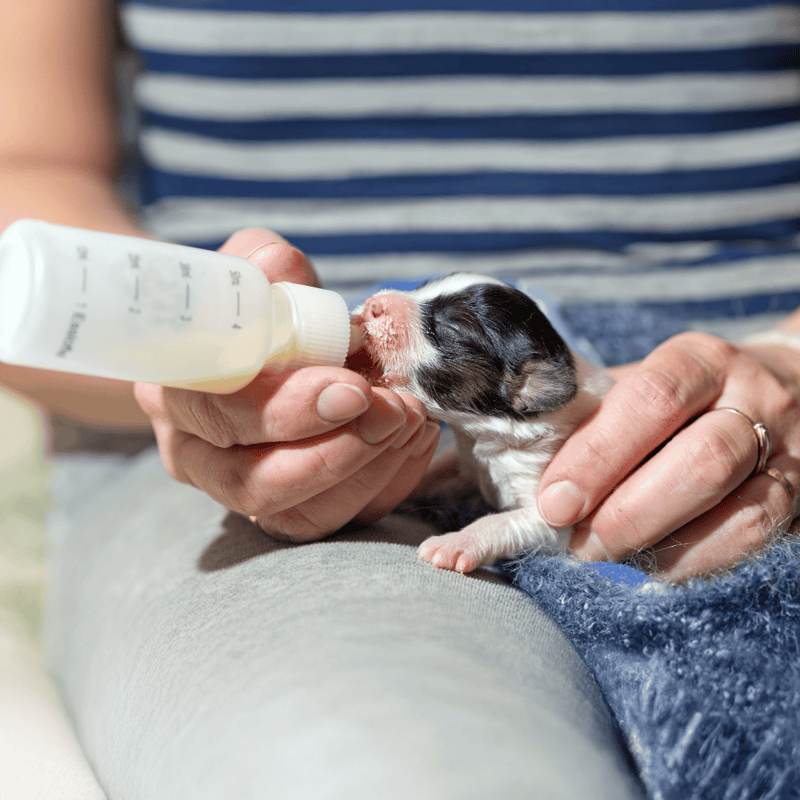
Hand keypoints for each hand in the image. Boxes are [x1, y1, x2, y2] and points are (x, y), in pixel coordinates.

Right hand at [135, 229, 438, 540]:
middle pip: (255, 483)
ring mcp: (241, 490)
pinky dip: (388, 483)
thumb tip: (279, 268)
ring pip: (299, 515)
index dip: (285, 411)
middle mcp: (198, 454)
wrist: (263, 344)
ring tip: (410, 419)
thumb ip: (262, 267)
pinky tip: (414, 438)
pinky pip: (340, 518)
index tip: (353, 389)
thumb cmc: (258, 306)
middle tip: (393, 411)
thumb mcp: (253, 271)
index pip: (220, 416)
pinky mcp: (292, 508)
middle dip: (337, 453)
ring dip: (367, 471)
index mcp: (179, 391)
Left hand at [536, 332, 799, 580]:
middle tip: (578, 544)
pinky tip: (657, 567)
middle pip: (703, 460)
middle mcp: (756, 401)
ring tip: (610, 557)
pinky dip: (700, 565)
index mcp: (702, 361)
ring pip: (742, 513)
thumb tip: (516, 460)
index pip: (653, 398)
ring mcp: (792, 455)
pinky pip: (759, 545)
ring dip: (665, 547)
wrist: (791, 392)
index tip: (553, 501)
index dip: (599, 454)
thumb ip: (589, 414)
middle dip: (628, 512)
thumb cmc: (686, 397)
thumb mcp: (639, 383)